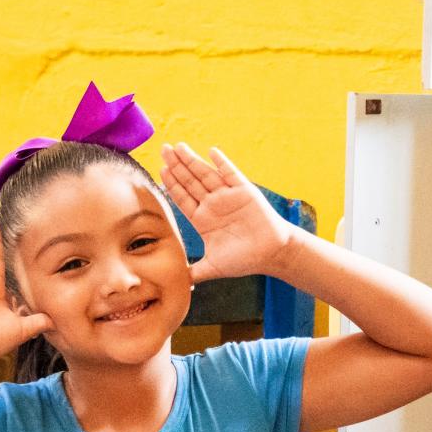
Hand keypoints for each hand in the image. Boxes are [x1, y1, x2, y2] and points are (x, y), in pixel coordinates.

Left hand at [161, 142, 295, 282]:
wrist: (272, 254)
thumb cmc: (244, 260)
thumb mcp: (214, 267)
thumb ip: (195, 272)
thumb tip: (177, 284)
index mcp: (202, 219)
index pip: (182, 198)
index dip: (171, 185)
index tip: (159, 171)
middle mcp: (213, 204)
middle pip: (190, 181)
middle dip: (176, 166)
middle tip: (163, 150)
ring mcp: (227, 196)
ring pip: (206, 174)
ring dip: (192, 160)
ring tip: (179, 147)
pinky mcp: (244, 190)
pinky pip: (230, 173)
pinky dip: (221, 163)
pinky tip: (211, 152)